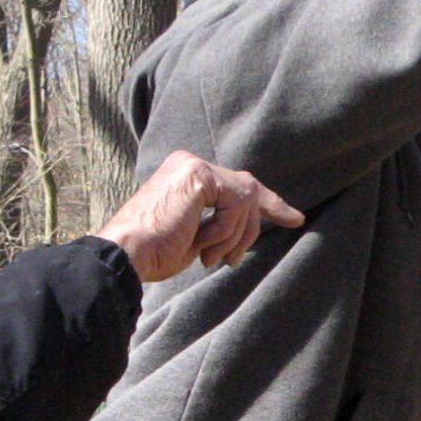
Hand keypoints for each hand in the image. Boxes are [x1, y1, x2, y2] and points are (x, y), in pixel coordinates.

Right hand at [99, 150, 304, 281]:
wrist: (126, 255)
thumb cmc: (154, 254)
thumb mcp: (197, 236)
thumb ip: (220, 222)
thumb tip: (249, 224)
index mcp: (186, 174)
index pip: (237, 184)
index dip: (269, 203)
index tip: (294, 219)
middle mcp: (189, 163)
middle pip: (248, 189)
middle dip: (259, 222)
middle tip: (239, 255)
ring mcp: (193, 165)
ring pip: (245, 199)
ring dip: (232, 237)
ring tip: (208, 257)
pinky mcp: (197, 174)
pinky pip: (235, 205)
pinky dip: (225, 232)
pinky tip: (202, 245)